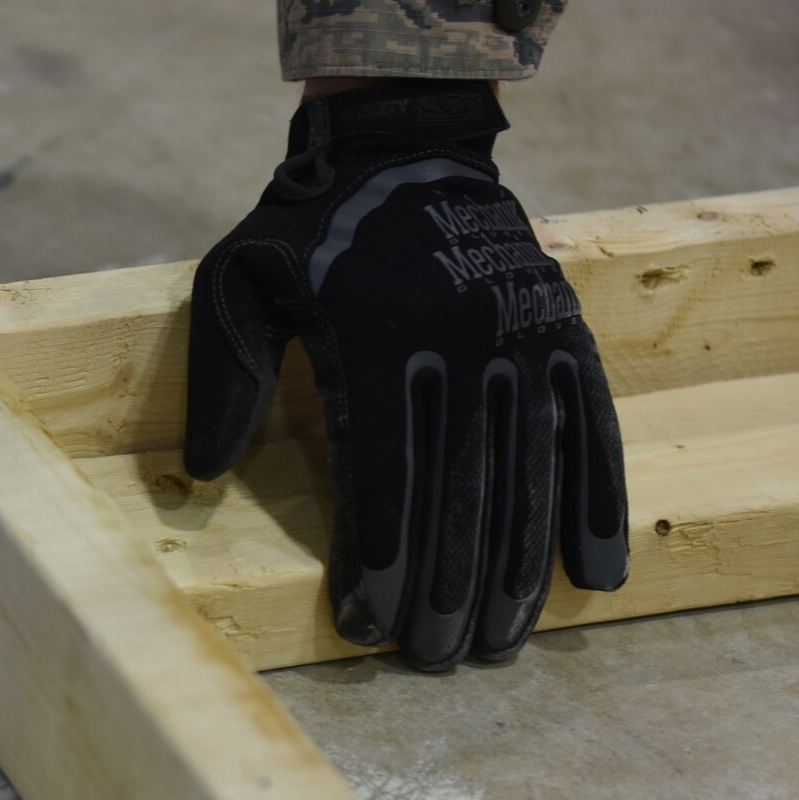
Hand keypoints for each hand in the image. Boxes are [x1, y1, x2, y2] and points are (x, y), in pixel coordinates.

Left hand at [185, 80, 627, 669]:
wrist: (405, 140)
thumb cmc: (304, 227)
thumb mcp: (236, 280)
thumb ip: (222, 377)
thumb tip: (204, 475)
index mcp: (371, 336)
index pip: (380, 477)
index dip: (377, 562)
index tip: (367, 628)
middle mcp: (456, 342)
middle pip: (458, 493)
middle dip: (446, 590)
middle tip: (433, 660)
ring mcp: (520, 337)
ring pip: (526, 475)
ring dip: (515, 570)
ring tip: (497, 644)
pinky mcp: (564, 334)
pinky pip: (590, 432)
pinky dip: (594, 507)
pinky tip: (590, 578)